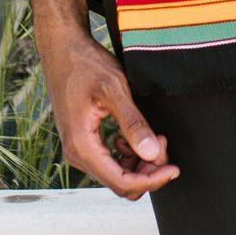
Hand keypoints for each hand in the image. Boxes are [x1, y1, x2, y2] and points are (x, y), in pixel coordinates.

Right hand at [29, 0, 178, 196]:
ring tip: (152, 135)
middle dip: (148, 170)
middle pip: (121, 184)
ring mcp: (78, 150)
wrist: (62, 50)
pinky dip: (128, 156)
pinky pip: (110, 164)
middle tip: (161, 141)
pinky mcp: (83, 144)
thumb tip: (151, 154)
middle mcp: (77, 155)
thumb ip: (133, 123)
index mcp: (82, 146)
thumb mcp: (114, 89)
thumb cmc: (85, 64)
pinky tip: (134, 136)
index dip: (152, 181)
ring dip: (140, 163)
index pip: (122, 183)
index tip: (174, 167)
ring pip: (117, 176)